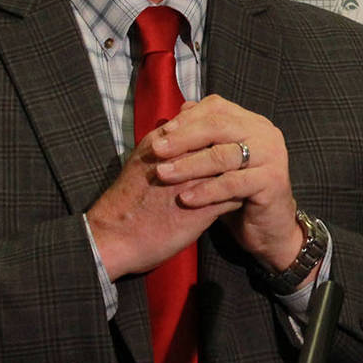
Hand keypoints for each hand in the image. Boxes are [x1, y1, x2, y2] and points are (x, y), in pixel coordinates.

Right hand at [85, 129, 240, 279]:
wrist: (113, 237)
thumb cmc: (127, 201)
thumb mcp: (143, 161)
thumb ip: (165, 145)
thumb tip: (183, 133)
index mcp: (163, 143)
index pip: (205, 124)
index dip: (221, 131)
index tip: (232, 140)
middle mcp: (180, 159)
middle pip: (222, 142)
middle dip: (237, 146)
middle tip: (249, 155)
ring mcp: (193, 183)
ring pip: (231, 167)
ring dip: (242, 170)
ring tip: (248, 175)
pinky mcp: (201, 209)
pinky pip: (232, 196)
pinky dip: (240, 195)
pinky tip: (243, 199)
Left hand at [143, 95, 308, 279]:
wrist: (268, 225)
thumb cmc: (237, 191)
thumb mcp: (217, 161)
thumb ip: (201, 137)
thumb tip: (176, 113)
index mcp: (251, 122)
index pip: (216, 107)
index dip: (187, 118)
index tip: (161, 131)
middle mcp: (264, 133)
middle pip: (218, 126)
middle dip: (183, 138)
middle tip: (156, 150)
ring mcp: (272, 155)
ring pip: (223, 155)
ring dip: (189, 165)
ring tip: (163, 174)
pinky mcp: (272, 181)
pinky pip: (233, 183)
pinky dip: (206, 190)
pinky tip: (185, 198)